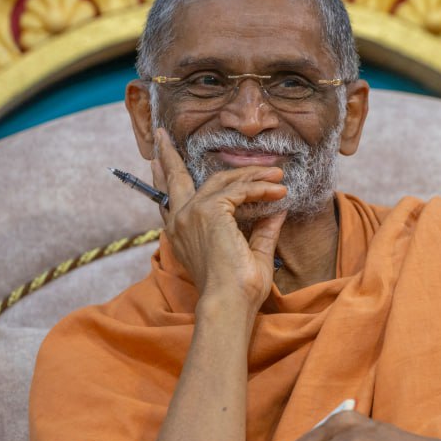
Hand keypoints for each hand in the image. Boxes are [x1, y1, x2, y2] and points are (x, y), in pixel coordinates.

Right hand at [152, 127, 287, 312]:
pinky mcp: (209, 211)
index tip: (161, 162)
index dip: (170, 179)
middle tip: (164, 137)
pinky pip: (239, 189)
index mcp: (182, 234)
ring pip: (221, 180)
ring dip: (251, 174)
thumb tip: (277, 211)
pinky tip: (279, 192)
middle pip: (175, 178)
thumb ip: (260, 230)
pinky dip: (261, 188)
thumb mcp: (251, 254)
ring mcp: (192, 214)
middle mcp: (180, 221)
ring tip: (275, 174)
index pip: (172, 200)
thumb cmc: (237, 291)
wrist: (229, 304)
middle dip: (170, 156)